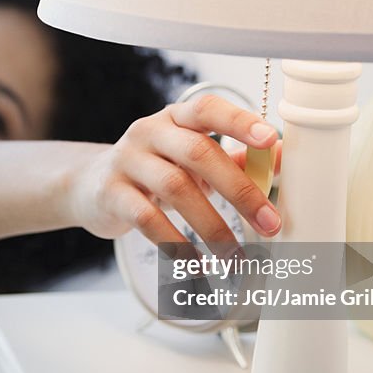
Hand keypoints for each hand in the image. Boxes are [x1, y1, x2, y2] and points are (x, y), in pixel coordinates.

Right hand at [68, 94, 281, 246]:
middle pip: (199, 153)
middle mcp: (149, 132)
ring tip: (235, 256)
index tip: (270, 140)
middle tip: (270, 224)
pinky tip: (195, 264)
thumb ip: (233, 158)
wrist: (91, 187)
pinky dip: (175, 243)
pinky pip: (146, 218)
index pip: (207, 109)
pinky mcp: (110, 193)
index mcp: (175, 118)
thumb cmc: (154, 170)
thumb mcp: (190, 159)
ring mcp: (126, 161)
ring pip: (176, 188)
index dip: (239, 121)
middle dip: (240, 191)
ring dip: (212, 226)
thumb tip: (282, 157)